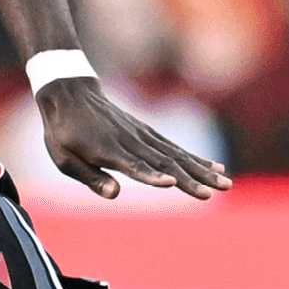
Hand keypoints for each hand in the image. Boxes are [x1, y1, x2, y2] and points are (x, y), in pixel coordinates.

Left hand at [34, 76, 229, 199]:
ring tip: (226, 183)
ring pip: (175, 155)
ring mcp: (141, 135)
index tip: (173, 183)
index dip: (153, 175)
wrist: (69, 93)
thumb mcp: (63, 158)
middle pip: (165, 163)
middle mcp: (129, 142)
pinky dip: (195, 158)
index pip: (134, 166)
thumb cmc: (63, 132)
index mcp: (107, 150)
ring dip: (201, 170)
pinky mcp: (147, 132)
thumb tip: (116, 194)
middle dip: (191, 179)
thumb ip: (89, 177)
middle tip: (215, 193)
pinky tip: (215, 168)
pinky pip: (174, 147)